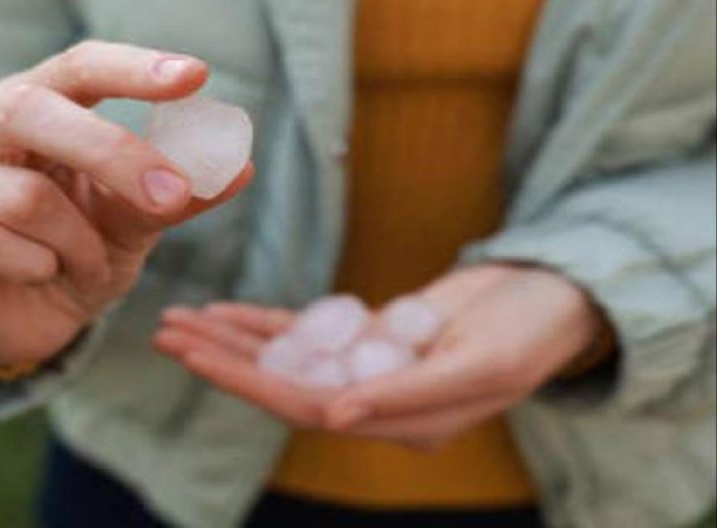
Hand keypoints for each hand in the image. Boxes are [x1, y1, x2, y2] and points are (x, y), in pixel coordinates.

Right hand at [0, 41, 252, 365]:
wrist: (24, 324)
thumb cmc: (78, 253)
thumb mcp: (134, 221)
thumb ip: (178, 194)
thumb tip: (242, 166)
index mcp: (26, 106)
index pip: (74, 66)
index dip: (132, 68)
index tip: (196, 76)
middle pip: (33, 110)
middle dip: (113, 155)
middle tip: (172, 193)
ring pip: (23, 196)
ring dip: (78, 242)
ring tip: (85, 263)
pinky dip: (35, 267)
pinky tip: (38, 275)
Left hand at [155, 264, 607, 449]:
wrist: (555, 298)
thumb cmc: (529, 333)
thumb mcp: (478, 364)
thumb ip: (405, 394)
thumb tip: (329, 418)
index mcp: (399, 423)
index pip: (305, 406)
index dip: (248, 382)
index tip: (197, 357)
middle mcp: (374, 402)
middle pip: (281, 381)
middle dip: (222, 359)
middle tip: (166, 333)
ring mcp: (369, 369)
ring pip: (287, 356)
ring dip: (233, 340)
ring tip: (180, 321)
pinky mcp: (370, 337)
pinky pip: (308, 332)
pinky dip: (266, 322)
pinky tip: (226, 312)